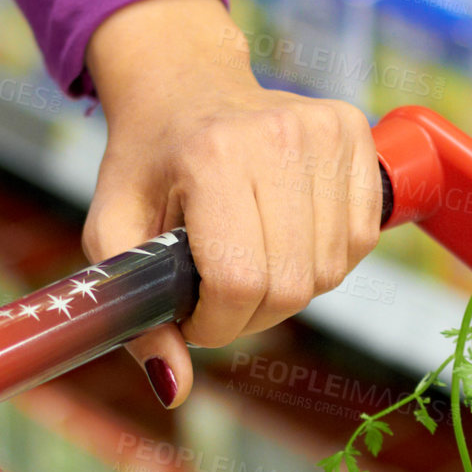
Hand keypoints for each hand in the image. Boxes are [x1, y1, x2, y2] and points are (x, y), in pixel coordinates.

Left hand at [82, 0, 382, 406]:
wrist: (183, 81)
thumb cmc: (146, 165)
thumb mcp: (112, 235)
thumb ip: (134, 315)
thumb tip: (174, 389)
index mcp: (212, 157)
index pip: (240, 282)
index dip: (216, 323)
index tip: (193, 314)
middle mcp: (278, 137)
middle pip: (290, 287)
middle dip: (250, 313)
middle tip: (218, 290)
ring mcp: (326, 132)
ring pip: (329, 272)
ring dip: (288, 288)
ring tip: (250, 255)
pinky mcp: (357, 134)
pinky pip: (360, 242)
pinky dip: (324, 258)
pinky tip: (287, 233)